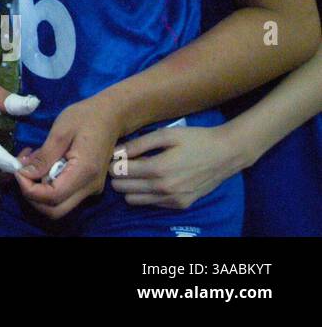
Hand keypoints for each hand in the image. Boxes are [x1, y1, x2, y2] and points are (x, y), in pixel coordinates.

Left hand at [15, 95, 125, 219]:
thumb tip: (25, 174)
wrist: (111, 116)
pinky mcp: (88, 186)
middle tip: (21, 171)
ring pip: (58, 205)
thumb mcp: (60, 131)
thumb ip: (44, 156)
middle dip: (32, 196)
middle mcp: (90, 187)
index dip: (29, 189)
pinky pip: (64, 195)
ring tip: (30, 163)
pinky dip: (47, 186)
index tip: (18, 170)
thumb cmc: (86, 117)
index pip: (53, 197)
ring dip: (38, 191)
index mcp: (85, 172)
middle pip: (55, 210)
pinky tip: (42, 164)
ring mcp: (91, 189)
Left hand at [110, 124, 241, 208]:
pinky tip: (152, 180)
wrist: (226, 154)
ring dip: (129, 187)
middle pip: (123, 188)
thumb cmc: (195, 139)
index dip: (113, 164)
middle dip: (117, 176)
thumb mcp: (166, 134)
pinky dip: (145, 194)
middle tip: (122, 164)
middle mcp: (164, 188)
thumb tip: (116, 151)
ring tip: (135, 173)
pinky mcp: (181, 205)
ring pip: (134, 200)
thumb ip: (138, 144)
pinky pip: (151, 204)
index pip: (120, 173)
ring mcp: (173, 199)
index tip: (114, 157)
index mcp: (158, 168)